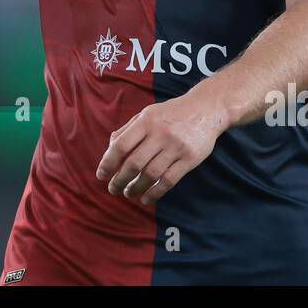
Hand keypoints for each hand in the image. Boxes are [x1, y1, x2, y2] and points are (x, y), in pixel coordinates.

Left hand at [96, 91, 225, 204]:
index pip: (121, 145)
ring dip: (136, 188)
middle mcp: (160, 134)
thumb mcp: (148, 113)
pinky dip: (155, 192)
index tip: (101, 175)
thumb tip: (110, 148)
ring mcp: (175, 147)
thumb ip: (128, 129)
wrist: (206, 109)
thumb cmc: (172, 113)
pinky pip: (169, 180)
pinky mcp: (189, 159)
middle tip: (113, 189)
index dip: (108, 162)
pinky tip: (146, 198)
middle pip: (134, 163)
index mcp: (146, 121)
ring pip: (151, 174)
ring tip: (128, 194)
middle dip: (120, 180)